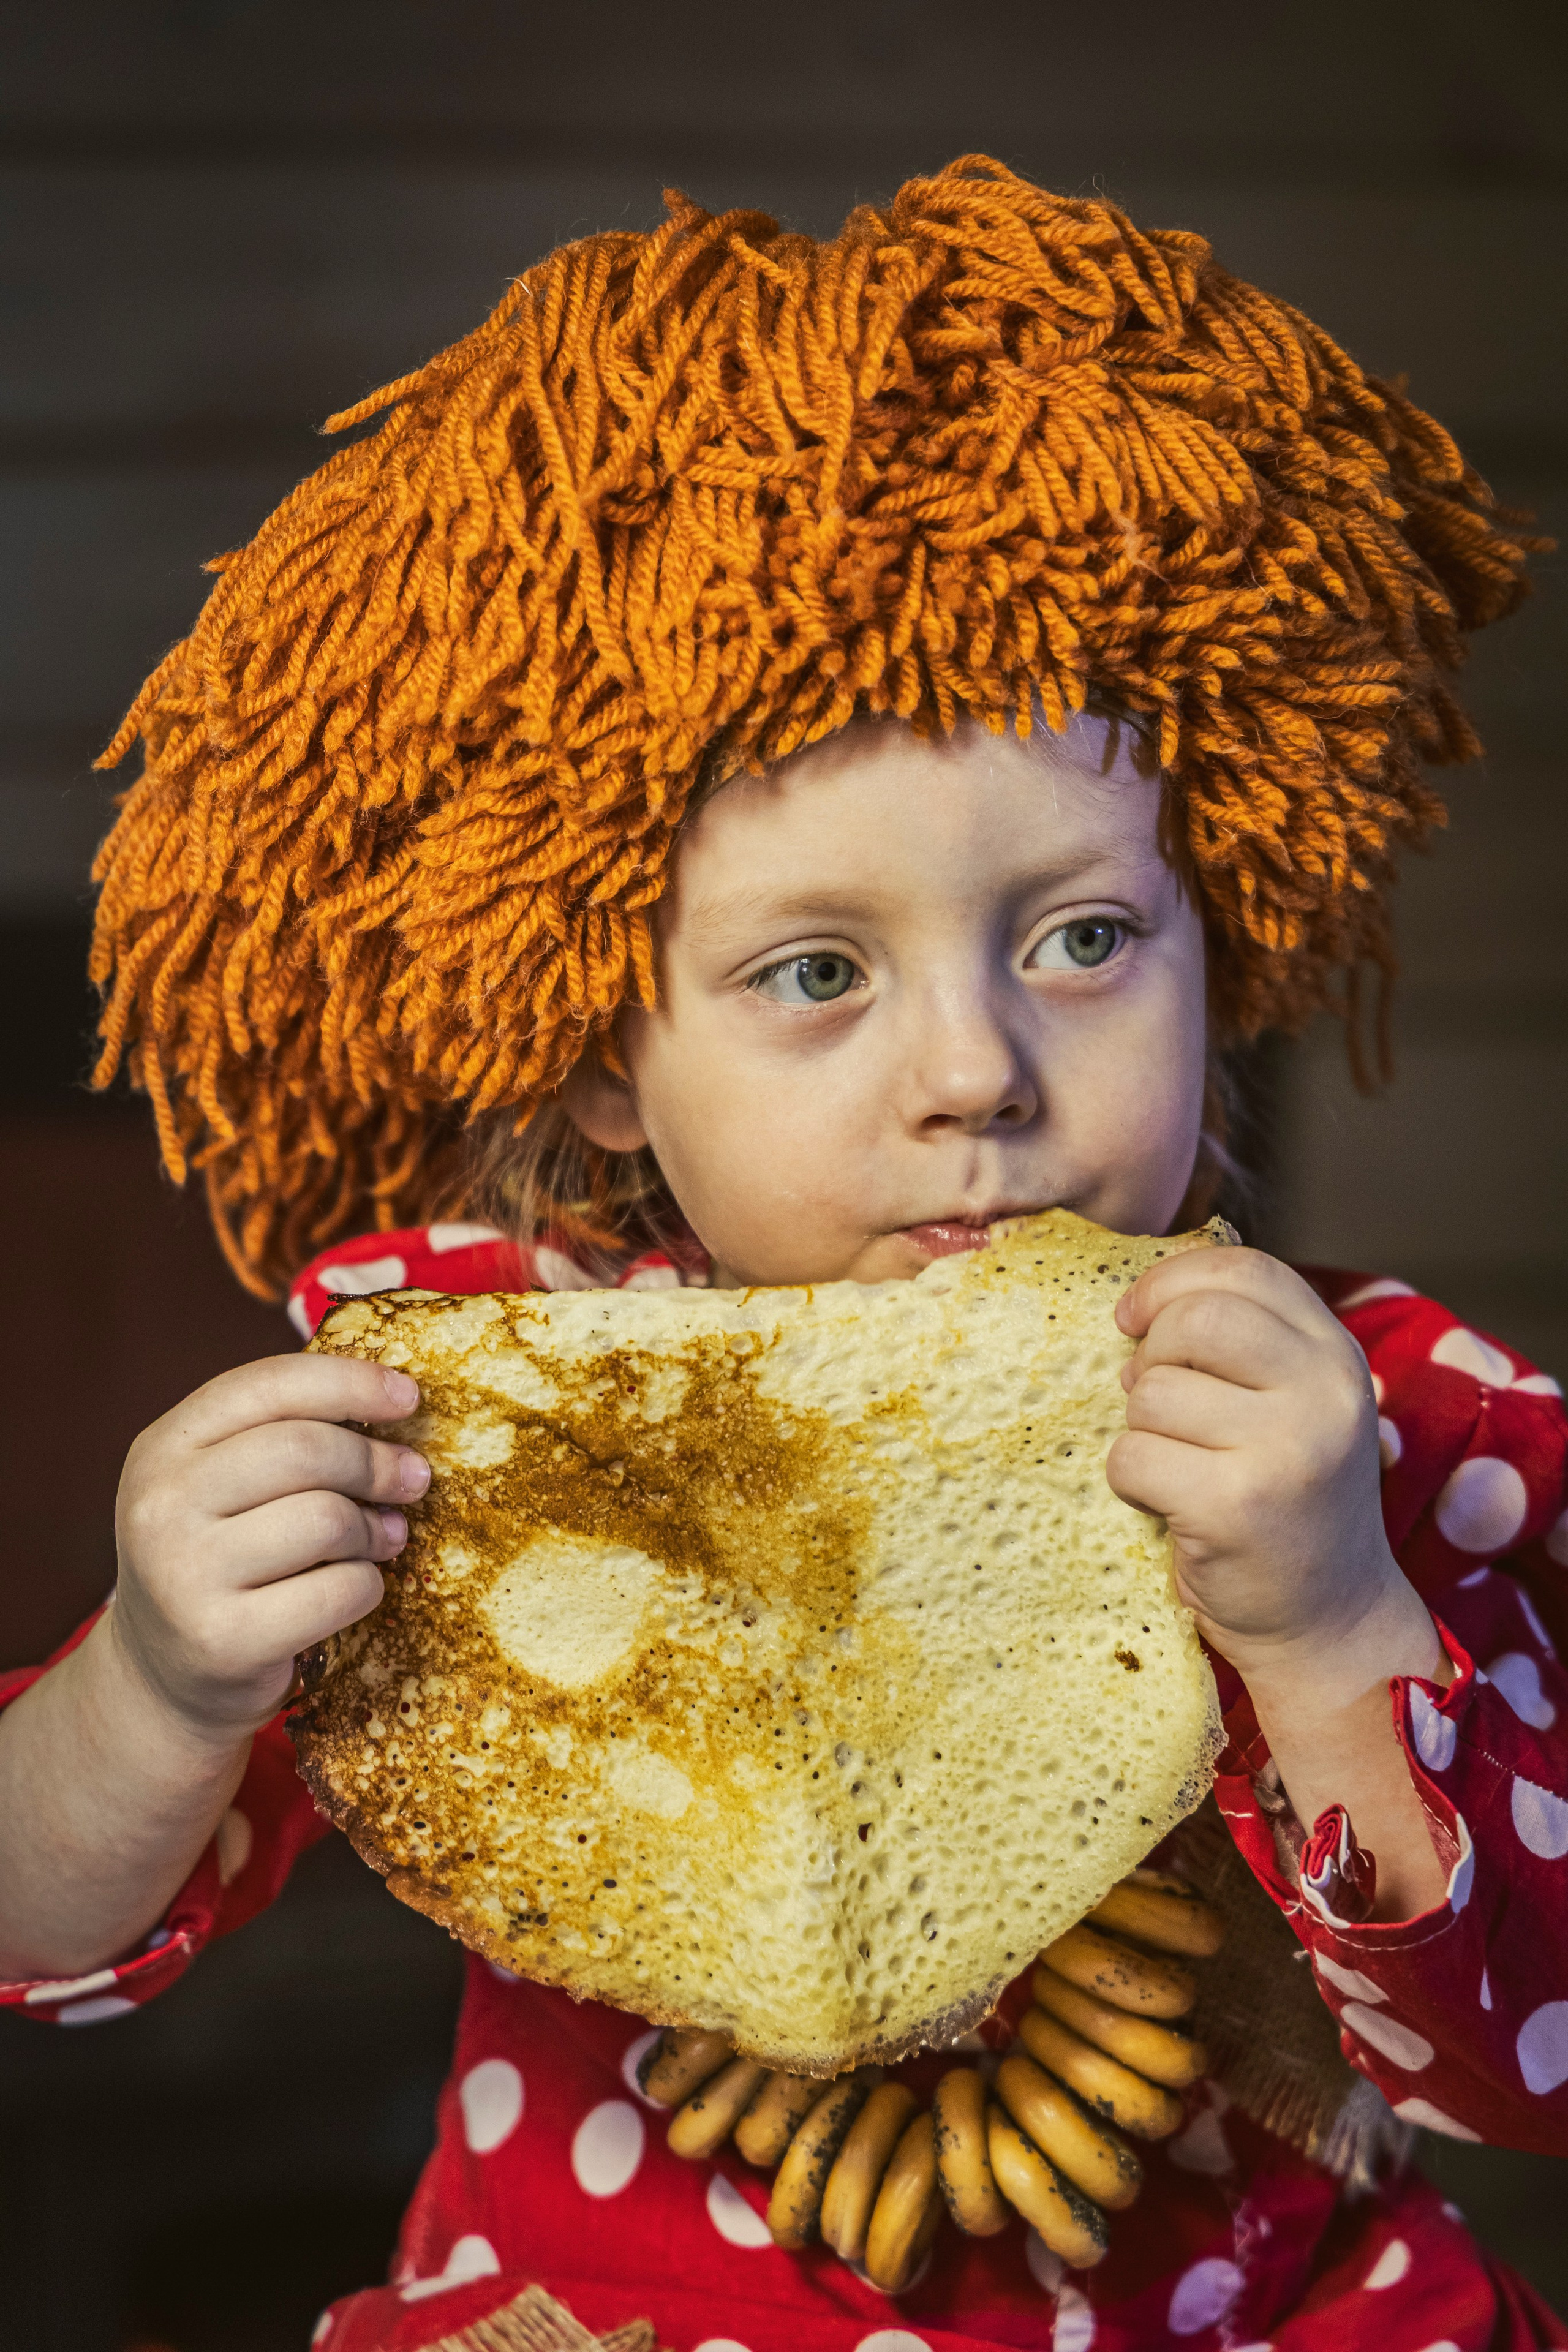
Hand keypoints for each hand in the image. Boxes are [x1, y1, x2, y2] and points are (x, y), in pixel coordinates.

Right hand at [110, 1356, 427, 1741]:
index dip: (351, 1382)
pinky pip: (340, 1590)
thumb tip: (394, 1403)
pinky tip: (356, 1587)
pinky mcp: (224, 1640)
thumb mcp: (220, 1487)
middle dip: (376, 1462)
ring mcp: (185, 1575)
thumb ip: (282, 1436)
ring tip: (383, 1538)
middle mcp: (161, 1505)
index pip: (268, 1385)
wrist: (165, 1683)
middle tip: (413, 1478)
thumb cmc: (218, 1564)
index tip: (408, 1397)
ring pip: (328, 1519)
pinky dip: (368, 1585)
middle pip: (306, 1449)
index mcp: (163, 1448)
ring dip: (375, 1529)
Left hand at [1106, 1247, 1433, 1690]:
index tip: (1136, 1319)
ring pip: (1152, 1394)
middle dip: (1150, 1356)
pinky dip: (1130, 1480)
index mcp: (1336, 1355)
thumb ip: (1245, 1343)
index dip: (1172, 1282)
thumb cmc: (1287, 1500)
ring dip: (1141, 1430)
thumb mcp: (1293, 1404)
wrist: (1328, 1620)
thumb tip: (1141, 1298)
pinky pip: (1132, 1457)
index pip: (1244, 1270)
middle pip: (1195, 1319)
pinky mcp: (1236, 1506)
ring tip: (1179, 1465)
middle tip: (1154, 1401)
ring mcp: (1285, 1450)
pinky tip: (1169, 1505)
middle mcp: (1325, 1394)